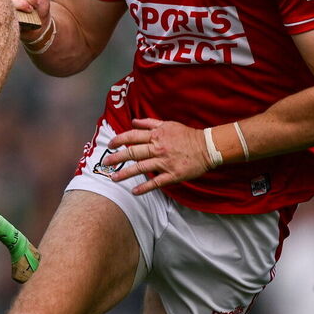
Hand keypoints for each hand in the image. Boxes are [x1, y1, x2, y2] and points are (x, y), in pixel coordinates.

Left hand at [101, 117, 216, 194]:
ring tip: (114, 178)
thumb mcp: (167, 124)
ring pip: (141, 168)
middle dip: (117, 157)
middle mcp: (158, 148)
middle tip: (106, 162)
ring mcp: (165, 162)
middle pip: (133, 152)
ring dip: (126, 173)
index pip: (132, 136)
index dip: (119, 140)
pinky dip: (144, 188)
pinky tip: (134, 191)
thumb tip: (133, 121)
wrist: (207, 147)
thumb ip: (149, 123)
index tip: (110, 144)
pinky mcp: (172, 175)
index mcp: (156, 135)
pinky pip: (156, 182)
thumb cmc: (186, 135)